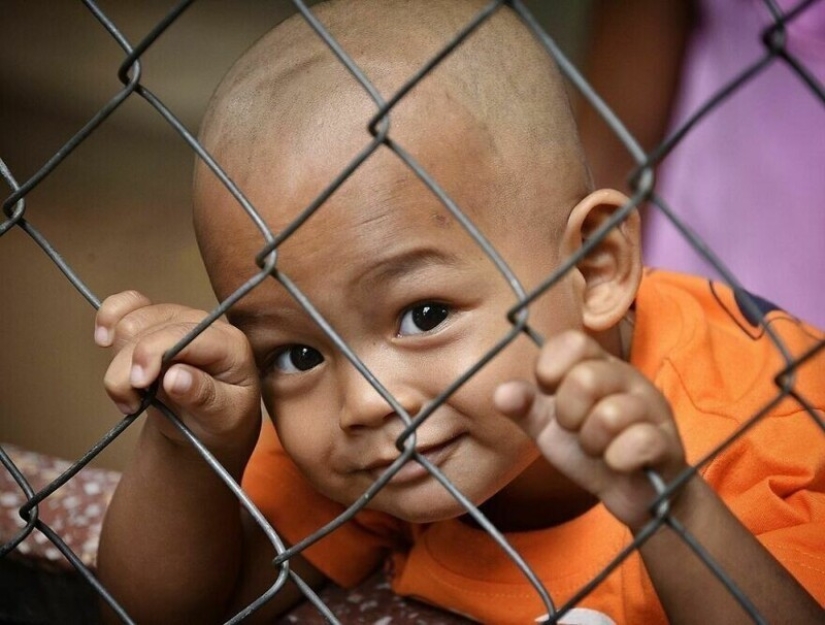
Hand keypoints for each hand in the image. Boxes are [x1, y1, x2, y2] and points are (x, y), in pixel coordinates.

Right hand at [95, 290, 260, 465]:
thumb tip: (174, 378)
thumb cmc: (221, 418)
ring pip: (128, 323)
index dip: (153, 353)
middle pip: (146, 330)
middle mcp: (201, 324)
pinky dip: (108, 321)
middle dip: (128, 370)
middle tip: (133, 404)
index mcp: (228, 344)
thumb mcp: (222, 416)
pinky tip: (105, 342)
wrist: (207, 421)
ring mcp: (176, 318)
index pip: (184, 335)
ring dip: (118, 362)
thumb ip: (203, 397)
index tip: (137, 383)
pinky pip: (124, 305)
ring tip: (131, 393)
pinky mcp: (154, 320)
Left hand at [494, 330, 685, 530]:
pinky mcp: (667, 443)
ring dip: (592, 442)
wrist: (635, 493)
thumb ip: (524, 408)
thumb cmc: (590, 450)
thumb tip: (500, 393)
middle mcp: (627, 379)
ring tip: (599, 449)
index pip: (572, 341)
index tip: (548, 392)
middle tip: (576, 430)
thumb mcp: (547, 428)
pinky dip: (618, 459)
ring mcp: (651, 409)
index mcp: (597, 366)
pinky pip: (639, 443)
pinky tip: (619, 464)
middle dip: (568, 415)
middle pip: (585, 378)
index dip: (550, 368)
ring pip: (610, 414)